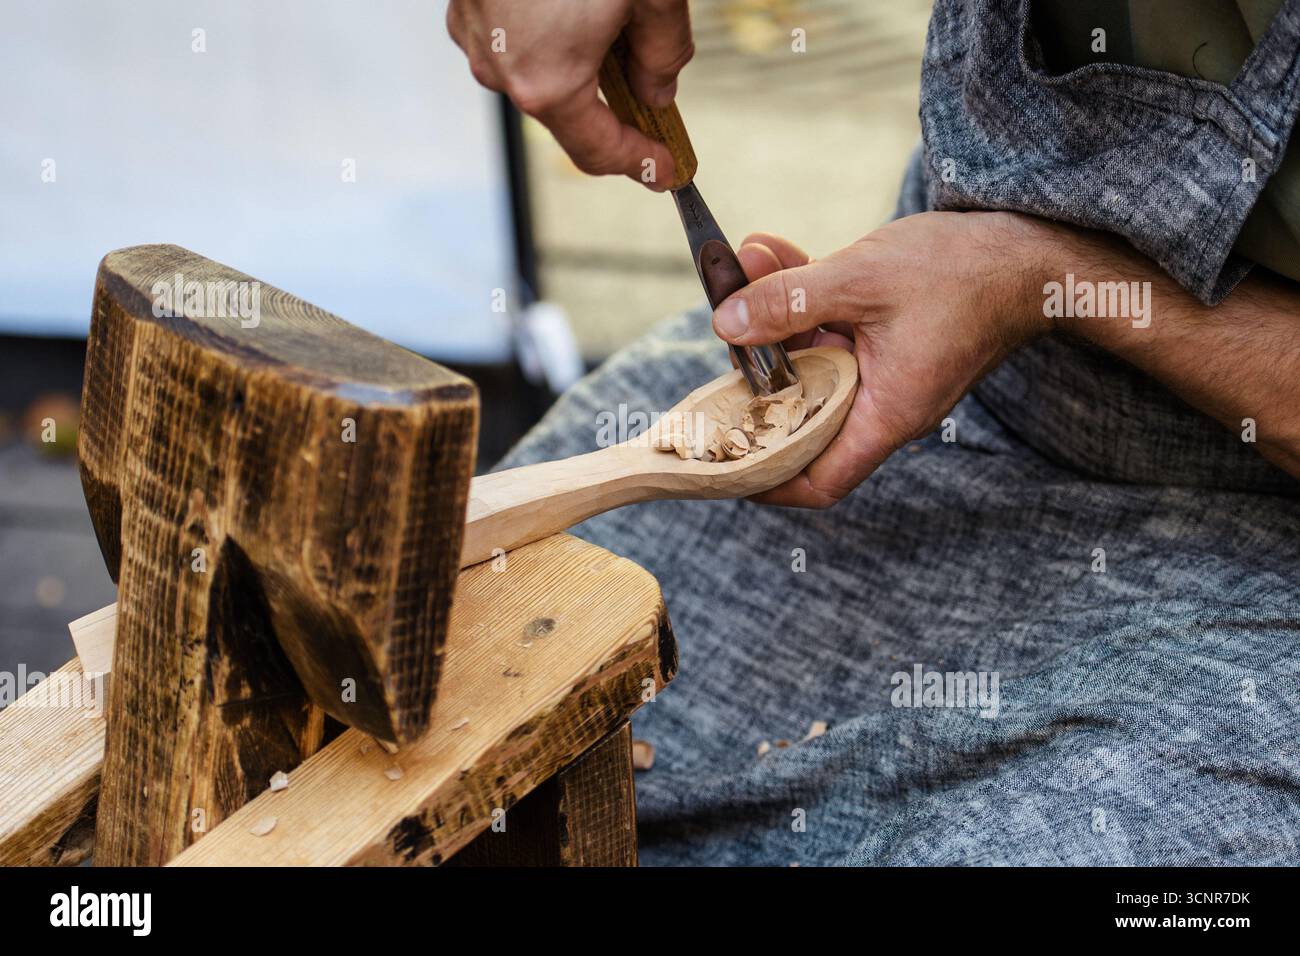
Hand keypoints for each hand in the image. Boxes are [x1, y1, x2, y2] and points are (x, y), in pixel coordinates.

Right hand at [447, 0, 692, 189]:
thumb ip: (663, 54)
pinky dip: (548, 36)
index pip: (598, 151)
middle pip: (567, 114)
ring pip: (538, 74)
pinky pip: (513, 38)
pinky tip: (575, 7)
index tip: (666, 170)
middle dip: (614, 111)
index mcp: (547, 82)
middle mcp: (502, 70)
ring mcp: (476, 36)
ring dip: (579, 68)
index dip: (639, 163)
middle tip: (655, 111)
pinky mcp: (465, 4)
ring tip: (616, 34)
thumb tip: (658, 89)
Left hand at [713, 212, 1050, 506]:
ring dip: (772, 315)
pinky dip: (800, 298)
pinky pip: (830, 328)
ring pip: (809, 359)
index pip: (818, 480)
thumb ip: (790, 301)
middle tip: (724, 326)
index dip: (765, 479)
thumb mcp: (862, 280)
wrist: (1028, 251)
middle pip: (800, 411)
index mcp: (885, 414)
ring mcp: (884, 372)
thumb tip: (725, 324)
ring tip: (744, 263)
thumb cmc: (963, 272)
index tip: (720, 460)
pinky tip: (771, 253)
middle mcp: (883, 403)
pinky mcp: (885, 339)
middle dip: (754, 368)